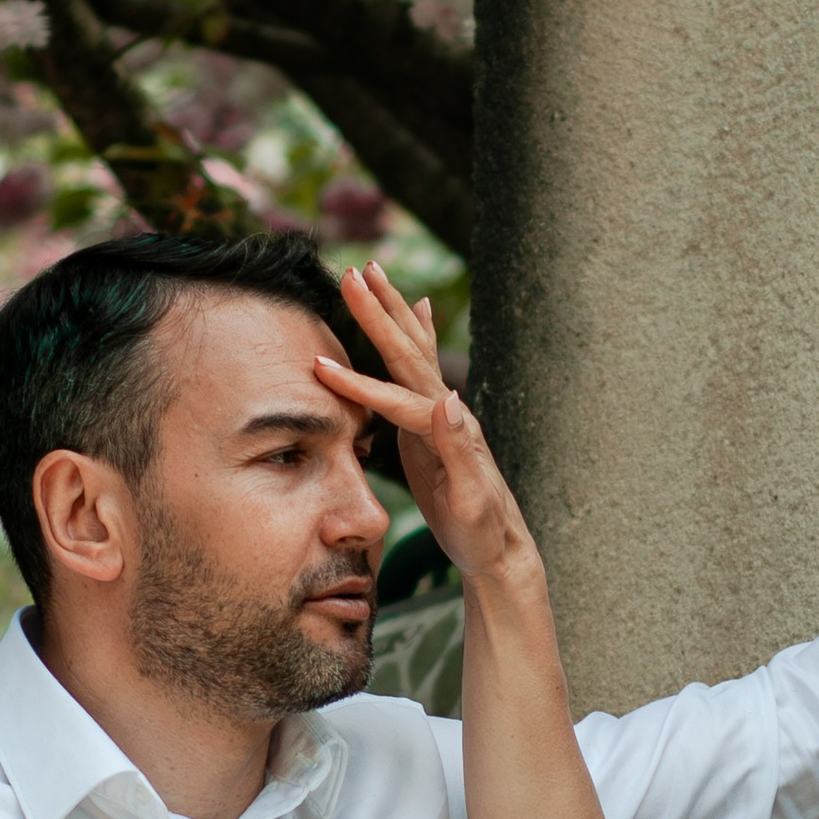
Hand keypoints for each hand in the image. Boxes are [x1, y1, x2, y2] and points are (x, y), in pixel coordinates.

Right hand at [318, 264, 535, 582]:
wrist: (498, 548)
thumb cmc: (482, 532)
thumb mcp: (471, 499)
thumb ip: (460, 449)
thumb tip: (449, 399)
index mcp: (448, 429)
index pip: (398, 398)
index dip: (359, 383)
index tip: (320, 365)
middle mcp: (446, 410)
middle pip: (407, 353)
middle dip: (378, 313)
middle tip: (354, 271)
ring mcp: (440, 412)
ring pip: (411, 349)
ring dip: (391, 310)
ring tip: (374, 271)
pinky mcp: (431, 419)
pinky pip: (416, 366)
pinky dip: (415, 333)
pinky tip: (418, 308)